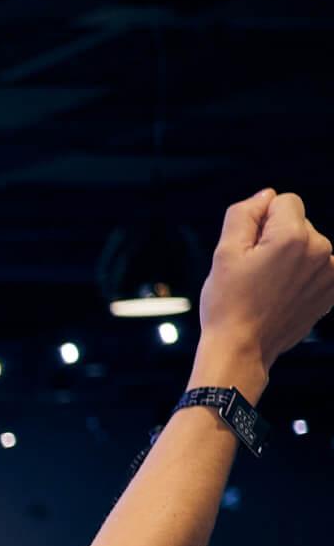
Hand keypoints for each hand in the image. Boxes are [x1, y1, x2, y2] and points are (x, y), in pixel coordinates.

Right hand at [200, 189, 333, 372]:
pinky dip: (301, 274)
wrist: (243, 348)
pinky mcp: (332, 289)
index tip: (248, 248)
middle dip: (276, 238)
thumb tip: (267, 196)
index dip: (259, 220)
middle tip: (254, 272)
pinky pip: (317, 265)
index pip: (284, 201)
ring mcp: (331, 272)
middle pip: (298, 222)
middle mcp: (321, 250)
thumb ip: (244, 213)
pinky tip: (283, 294)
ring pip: (307, 244)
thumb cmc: (228, 302)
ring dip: (289, 257)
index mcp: (293, 237)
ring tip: (268, 285)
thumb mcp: (223, 252)